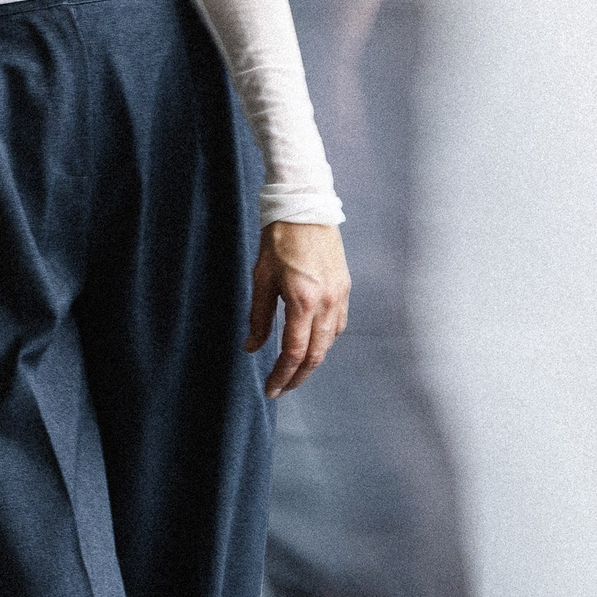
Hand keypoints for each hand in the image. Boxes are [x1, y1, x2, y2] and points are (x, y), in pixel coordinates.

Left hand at [247, 222, 349, 398]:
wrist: (305, 207)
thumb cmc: (279, 239)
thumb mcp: (261, 278)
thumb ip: (258, 317)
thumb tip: (252, 347)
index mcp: (302, 301)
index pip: (293, 352)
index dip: (282, 375)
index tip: (271, 389)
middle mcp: (326, 302)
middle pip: (316, 355)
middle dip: (298, 376)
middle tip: (281, 388)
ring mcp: (339, 296)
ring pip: (329, 342)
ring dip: (312, 361)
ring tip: (293, 370)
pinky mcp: (344, 288)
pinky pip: (338, 325)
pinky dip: (325, 341)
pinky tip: (311, 344)